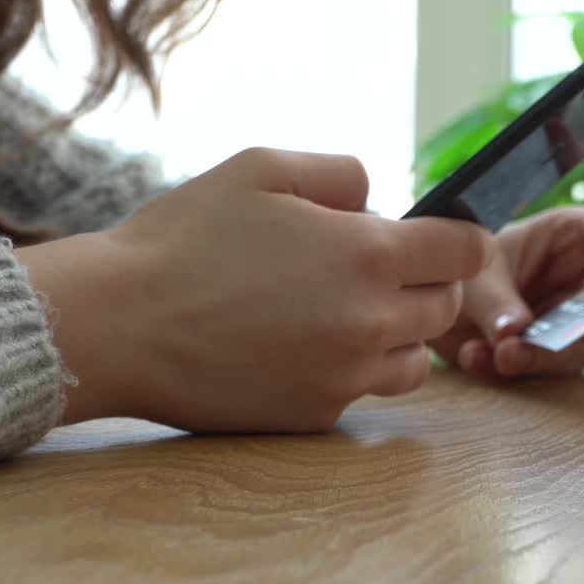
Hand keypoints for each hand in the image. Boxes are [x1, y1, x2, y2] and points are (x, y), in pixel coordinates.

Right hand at [17, 147, 492, 432]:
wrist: (117, 325)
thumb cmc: (183, 238)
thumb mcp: (261, 167)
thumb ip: (340, 174)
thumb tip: (377, 201)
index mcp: (368, 254)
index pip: (466, 252)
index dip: (459, 239)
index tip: (436, 238)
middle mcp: (370, 322)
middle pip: (445, 309)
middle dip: (424, 283)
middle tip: (372, 269)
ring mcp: (344, 377)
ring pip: (414, 362)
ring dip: (396, 334)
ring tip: (341, 312)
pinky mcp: (313, 415)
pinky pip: (360, 393)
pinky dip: (348, 370)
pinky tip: (299, 346)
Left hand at [427, 207, 583, 378]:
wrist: (432, 301)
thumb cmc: (462, 267)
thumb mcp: (473, 276)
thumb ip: (496, 305)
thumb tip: (517, 335)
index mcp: (573, 236)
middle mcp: (583, 278)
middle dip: (576, 329)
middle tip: (530, 343)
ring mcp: (574, 318)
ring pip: (580, 347)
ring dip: (537, 357)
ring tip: (494, 356)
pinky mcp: (555, 352)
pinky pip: (548, 370)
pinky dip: (508, 370)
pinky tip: (475, 358)